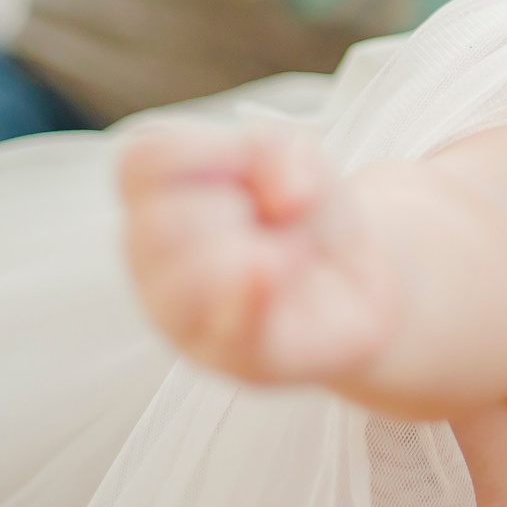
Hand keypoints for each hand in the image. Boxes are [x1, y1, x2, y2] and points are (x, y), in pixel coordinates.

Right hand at [119, 123, 398, 386]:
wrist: (365, 275)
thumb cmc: (305, 212)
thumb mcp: (295, 153)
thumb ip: (273, 150)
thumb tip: (283, 198)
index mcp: (156, 199)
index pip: (141, 162)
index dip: (205, 149)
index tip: (252, 160)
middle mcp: (152, 262)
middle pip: (163, 221)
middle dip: (235, 206)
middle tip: (276, 216)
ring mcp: (183, 318)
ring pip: (188, 279)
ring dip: (254, 248)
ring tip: (291, 251)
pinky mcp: (234, 357)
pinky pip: (231, 331)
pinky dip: (254, 297)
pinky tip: (277, 271)